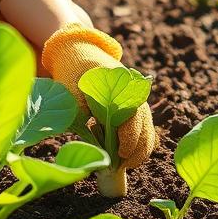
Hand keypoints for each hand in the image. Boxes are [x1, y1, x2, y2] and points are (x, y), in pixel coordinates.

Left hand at [41, 22, 155, 169]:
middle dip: (137, 148)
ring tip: (127, 165)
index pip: (132, 115)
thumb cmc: (72, 72)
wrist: (80, 53)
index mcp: (119, 84)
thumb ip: (80, 111)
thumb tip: (90, 139)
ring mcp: (135, 98)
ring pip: (147, 126)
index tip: (121, 153)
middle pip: (144, 123)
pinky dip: (141, 143)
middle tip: (124, 166)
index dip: (129, 137)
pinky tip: (129, 157)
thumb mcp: (70, 89)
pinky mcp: (133, 106)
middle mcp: (132, 91)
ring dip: (141, 148)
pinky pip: (144, 126)